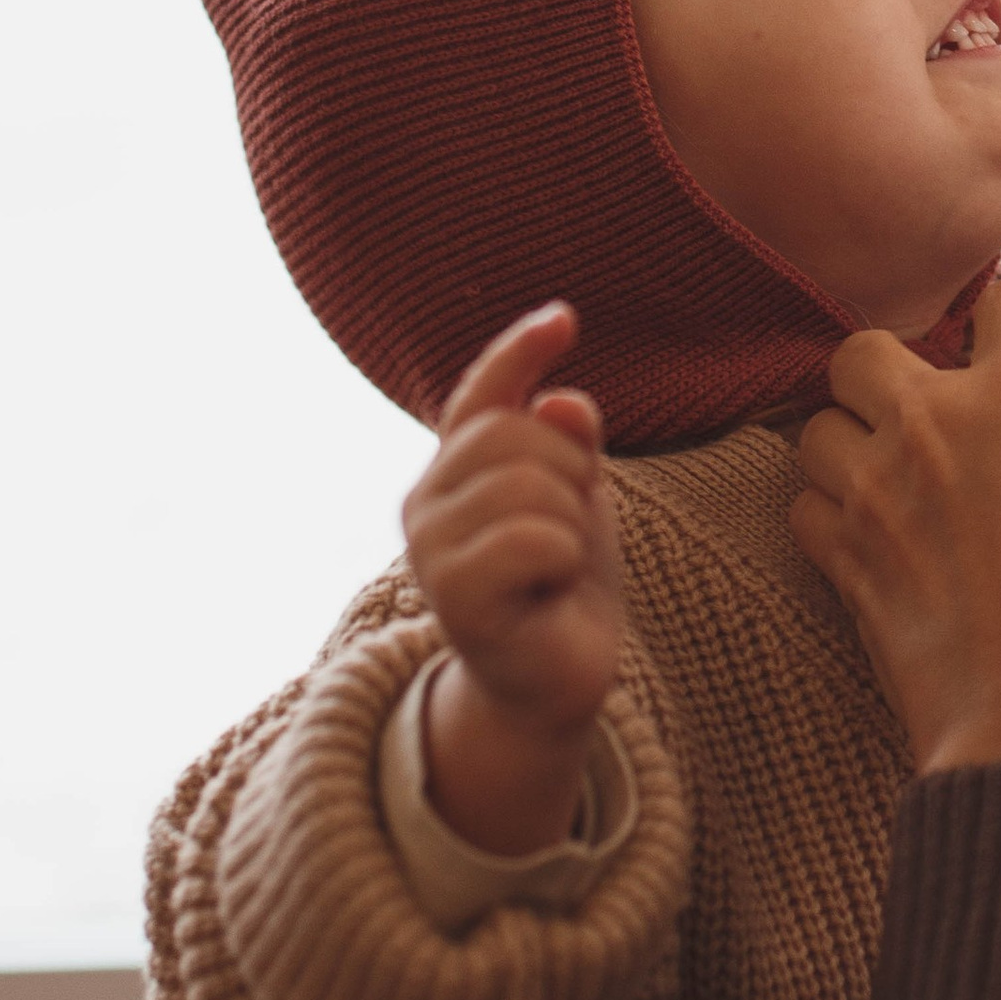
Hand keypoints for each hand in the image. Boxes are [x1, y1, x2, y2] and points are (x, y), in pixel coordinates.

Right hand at [402, 302, 622, 855]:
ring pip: (530, 483)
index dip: (519, 351)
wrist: (554, 680)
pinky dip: (563, 560)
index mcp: (450, 467)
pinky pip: (533, 539)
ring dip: (570, 524)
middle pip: (516, 433)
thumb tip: (560, 400)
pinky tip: (548, 592)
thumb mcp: (576, 495)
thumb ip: (568, 442)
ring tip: (554, 567)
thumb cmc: (562, 582)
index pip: (480, 393)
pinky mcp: (452, 596)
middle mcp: (424, 500)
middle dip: (570, 475)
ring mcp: (431, 549)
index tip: (565, 318)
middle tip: (567, 534)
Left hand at [792, 281, 1000, 791]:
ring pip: (818, 424)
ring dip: (849, 447)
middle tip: (926, 418)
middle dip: (889, 376)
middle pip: (864, 347)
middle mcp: (942, 418)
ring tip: (890, 483)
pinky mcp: (843, 555)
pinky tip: (871, 541)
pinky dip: (829, 517)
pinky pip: (804, 505)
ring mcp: (879, 485)